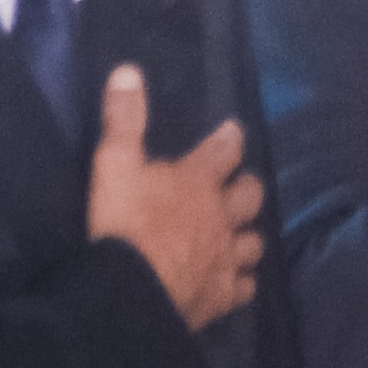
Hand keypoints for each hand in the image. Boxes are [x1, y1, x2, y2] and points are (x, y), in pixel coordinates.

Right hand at [86, 71, 262, 330]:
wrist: (132, 289)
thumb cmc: (124, 222)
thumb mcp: (114, 162)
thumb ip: (124, 119)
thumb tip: (128, 71)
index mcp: (198, 182)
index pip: (224, 151)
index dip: (230, 139)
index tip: (233, 132)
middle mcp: (221, 217)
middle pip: (250, 196)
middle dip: (248, 187)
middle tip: (241, 185)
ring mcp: (226, 258)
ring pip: (253, 242)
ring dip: (248, 236)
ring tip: (240, 234)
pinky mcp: (222, 295)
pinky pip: (244, 287)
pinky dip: (241, 282)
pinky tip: (236, 282)